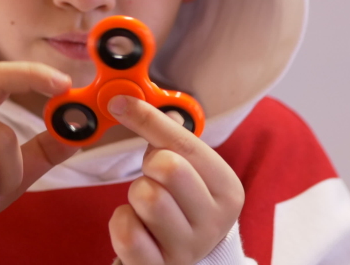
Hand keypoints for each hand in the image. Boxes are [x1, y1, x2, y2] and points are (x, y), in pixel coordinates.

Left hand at [107, 95, 244, 264]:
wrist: (188, 258)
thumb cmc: (184, 203)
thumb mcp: (190, 169)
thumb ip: (166, 134)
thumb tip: (128, 100)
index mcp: (228, 189)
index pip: (184, 143)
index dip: (147, 119)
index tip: (120, 103)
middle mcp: (215, 221)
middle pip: (168, 167)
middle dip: (150, 166)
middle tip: (153, 177)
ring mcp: (188, 248)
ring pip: (146, 197)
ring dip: (136, 196)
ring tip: (148, 205)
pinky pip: (127, 232)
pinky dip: (122, 222)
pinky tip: (136, 226)